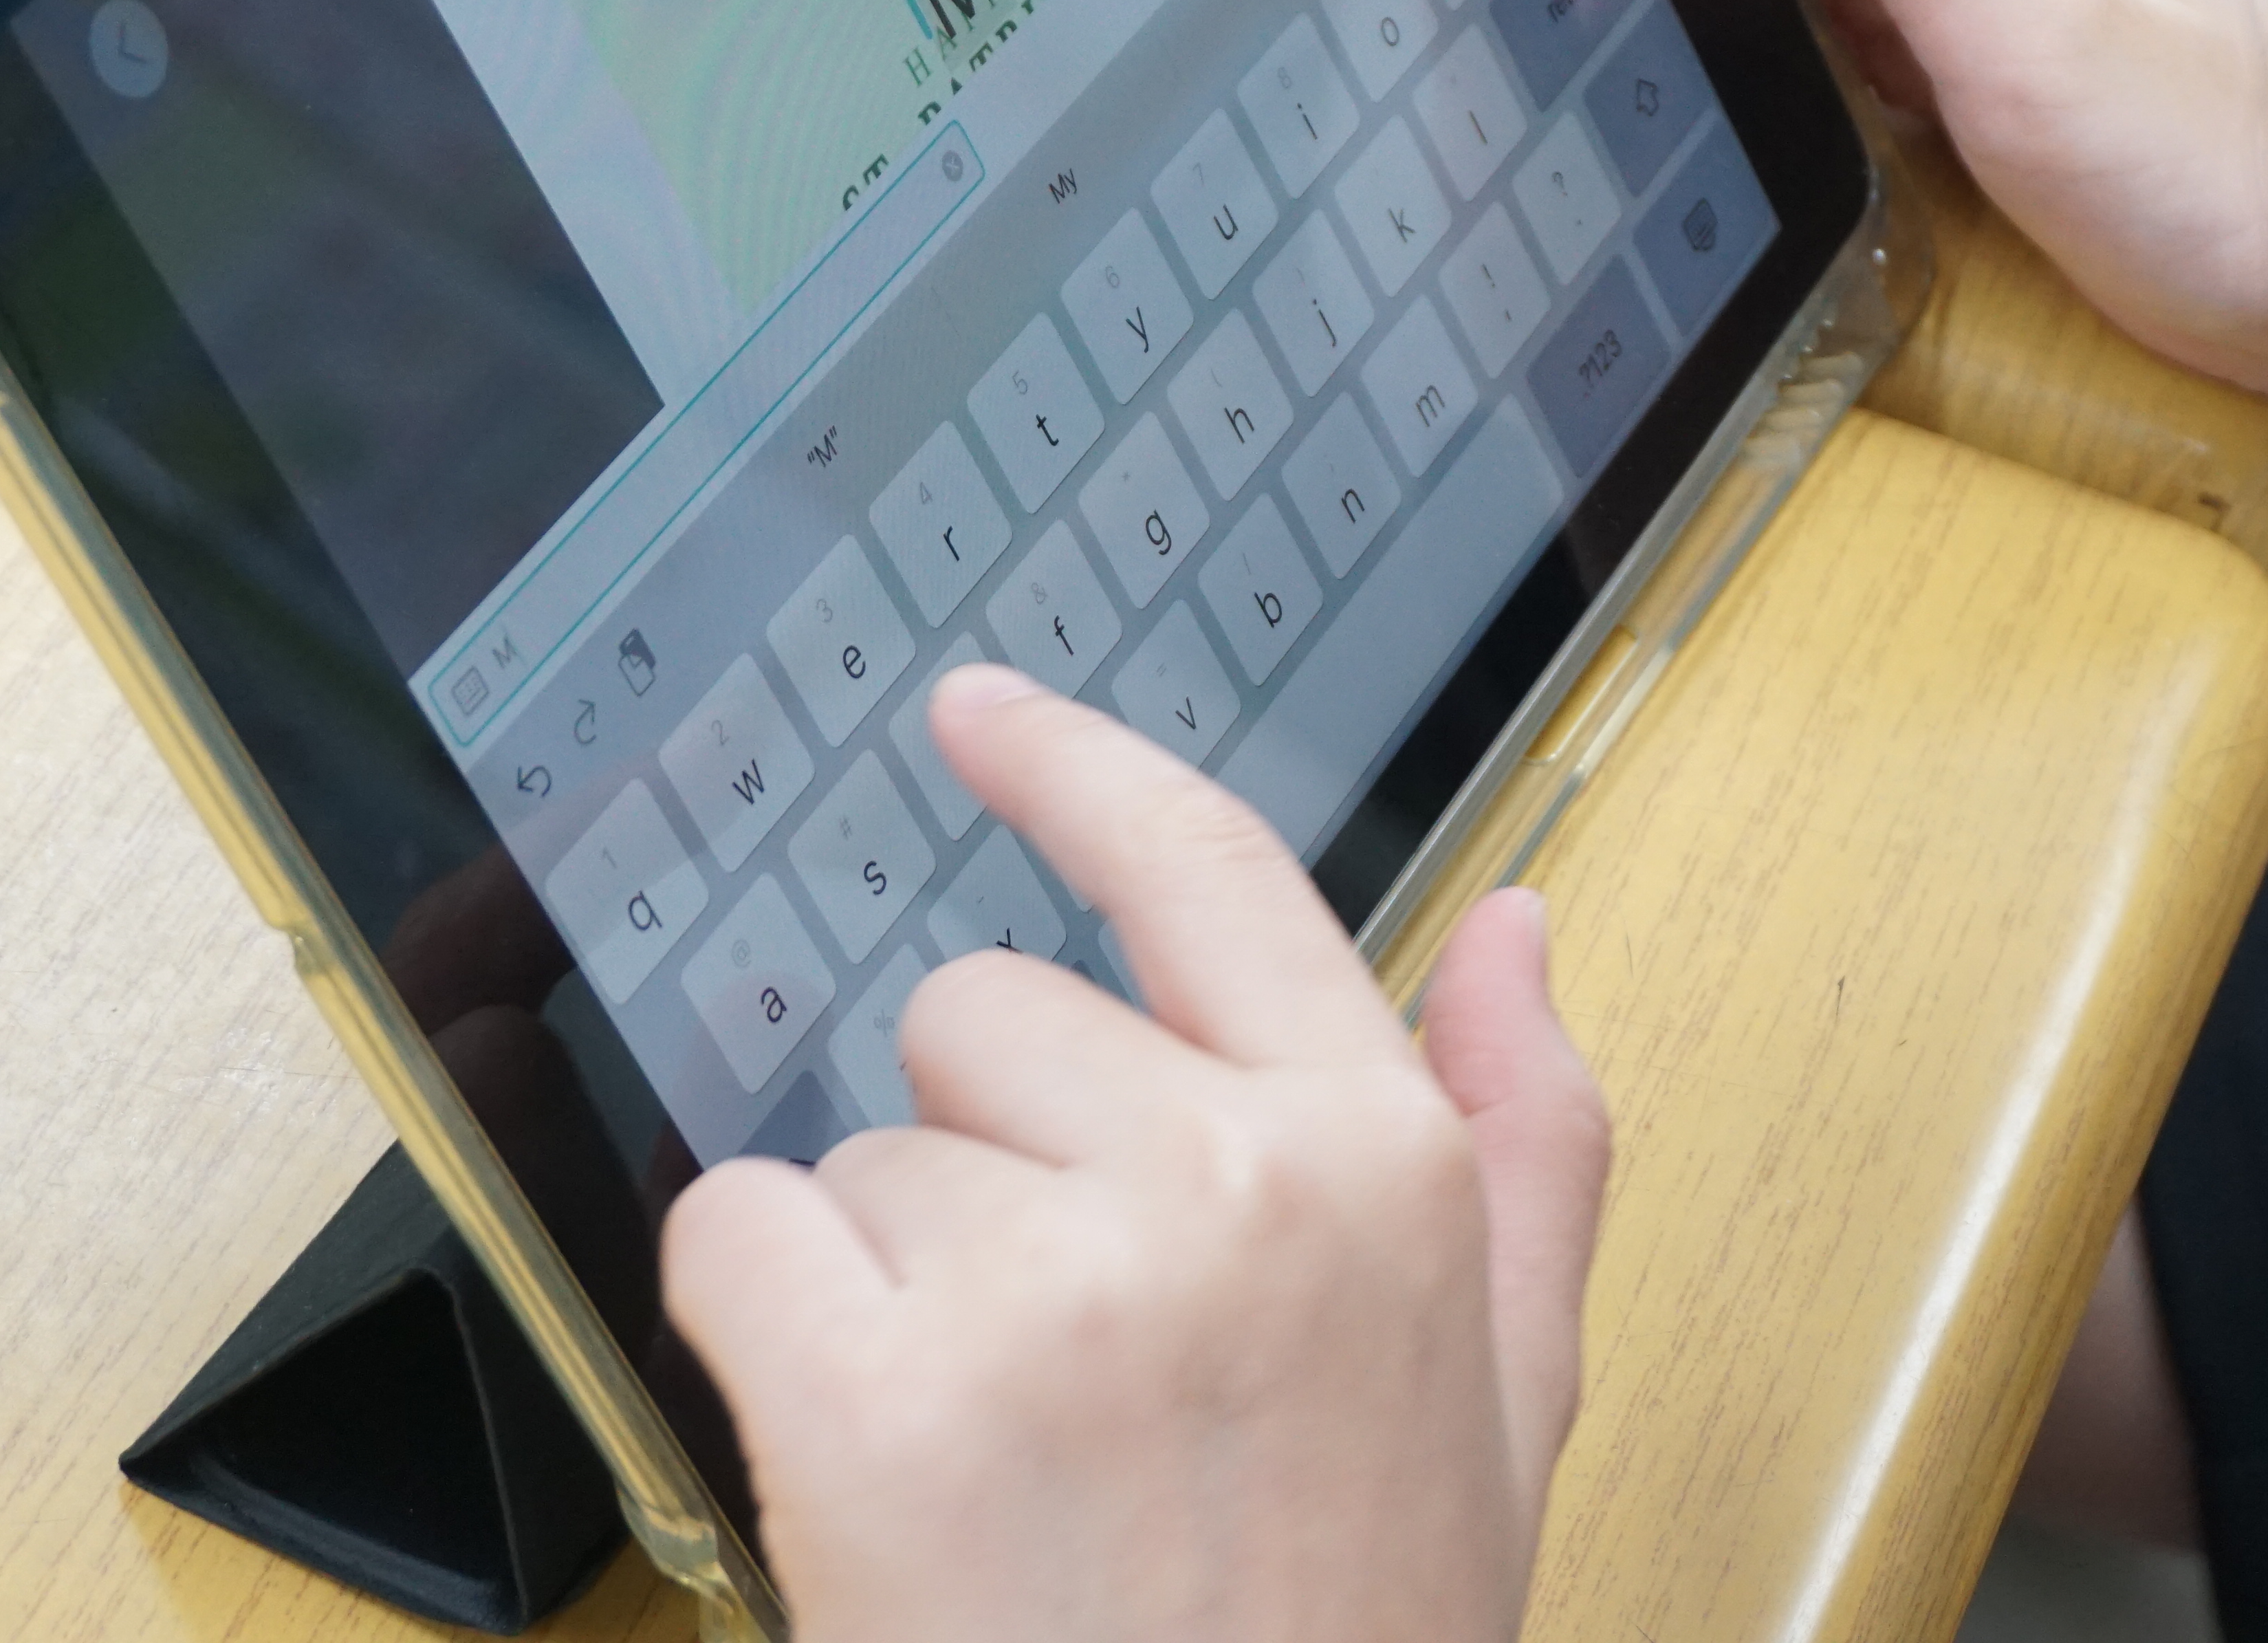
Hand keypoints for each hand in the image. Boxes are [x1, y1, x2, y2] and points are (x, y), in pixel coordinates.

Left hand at [663, 669, 1610, 1642]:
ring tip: (999, 1449)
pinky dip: (763, 1332)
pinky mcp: (881, 1395)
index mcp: (1382, 1161)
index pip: (1211, 869)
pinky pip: (736, 1232)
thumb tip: (1514, 923)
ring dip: (894, 1277)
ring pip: (866, 1150)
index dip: (1077, 771)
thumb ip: (1531, 1137)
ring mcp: (1054, 1284)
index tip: (979, 715)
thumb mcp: (1510, 1395)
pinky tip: (870, 1456)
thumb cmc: (1357, 1626)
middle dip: (991, 1154)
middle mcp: (1230, 1182)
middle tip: (1067, 1355)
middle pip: (987, 1016)